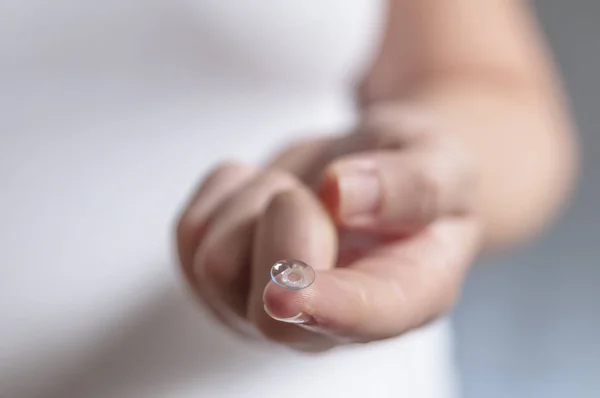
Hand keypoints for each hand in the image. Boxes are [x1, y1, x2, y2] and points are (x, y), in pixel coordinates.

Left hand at [176, 103, 482, 350]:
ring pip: (216, 261)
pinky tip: (265, 191)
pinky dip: (227, 191)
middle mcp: (329, 317)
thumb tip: (342, 194)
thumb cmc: (414, 172)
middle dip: (286, 220)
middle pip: (267, 308)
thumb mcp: (442, 161)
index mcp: (405, 295)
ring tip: (297, 190)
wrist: (374, 169)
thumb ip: (411, 182)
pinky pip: (190, 232)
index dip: (325, 305)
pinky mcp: (222, 277)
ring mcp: (269, 303)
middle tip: (317, 189)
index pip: (363, 319)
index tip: (289, 290)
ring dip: (255, 200)